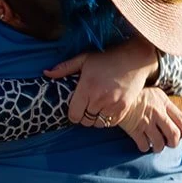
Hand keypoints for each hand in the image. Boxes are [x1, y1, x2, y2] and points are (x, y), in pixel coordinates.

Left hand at [44, 37, 158, 129]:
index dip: (72, 114)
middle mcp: (100, 98)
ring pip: (98, 124)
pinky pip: (111, 123)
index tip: (75, 108)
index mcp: (87, 87)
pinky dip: (107, 119)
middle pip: (85, 121)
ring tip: (97, 107)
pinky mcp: (124, 108)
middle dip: (83, 116)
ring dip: (95, 119)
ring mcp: (113, 105)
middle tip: (86, 106)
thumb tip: (46, 73)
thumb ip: (64, 68)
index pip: (74, 115)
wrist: (135, 59)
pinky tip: (107, 108)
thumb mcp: (84, 59)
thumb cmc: (107, 58)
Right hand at [117, 88, 181, 152]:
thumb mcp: (154, 94)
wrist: (115, 94)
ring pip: (160, 143)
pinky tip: (144, 145)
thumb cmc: (136, 94)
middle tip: (170, 144)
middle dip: (174, 143)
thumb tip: (173, 119)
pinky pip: (144, 145)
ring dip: (159, 148)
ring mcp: (146, 122)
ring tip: (157, 147)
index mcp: (164, 102)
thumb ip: (164, 104)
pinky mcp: (135, 130)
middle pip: (174, 134)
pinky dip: (145, 148)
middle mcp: (157, 113)